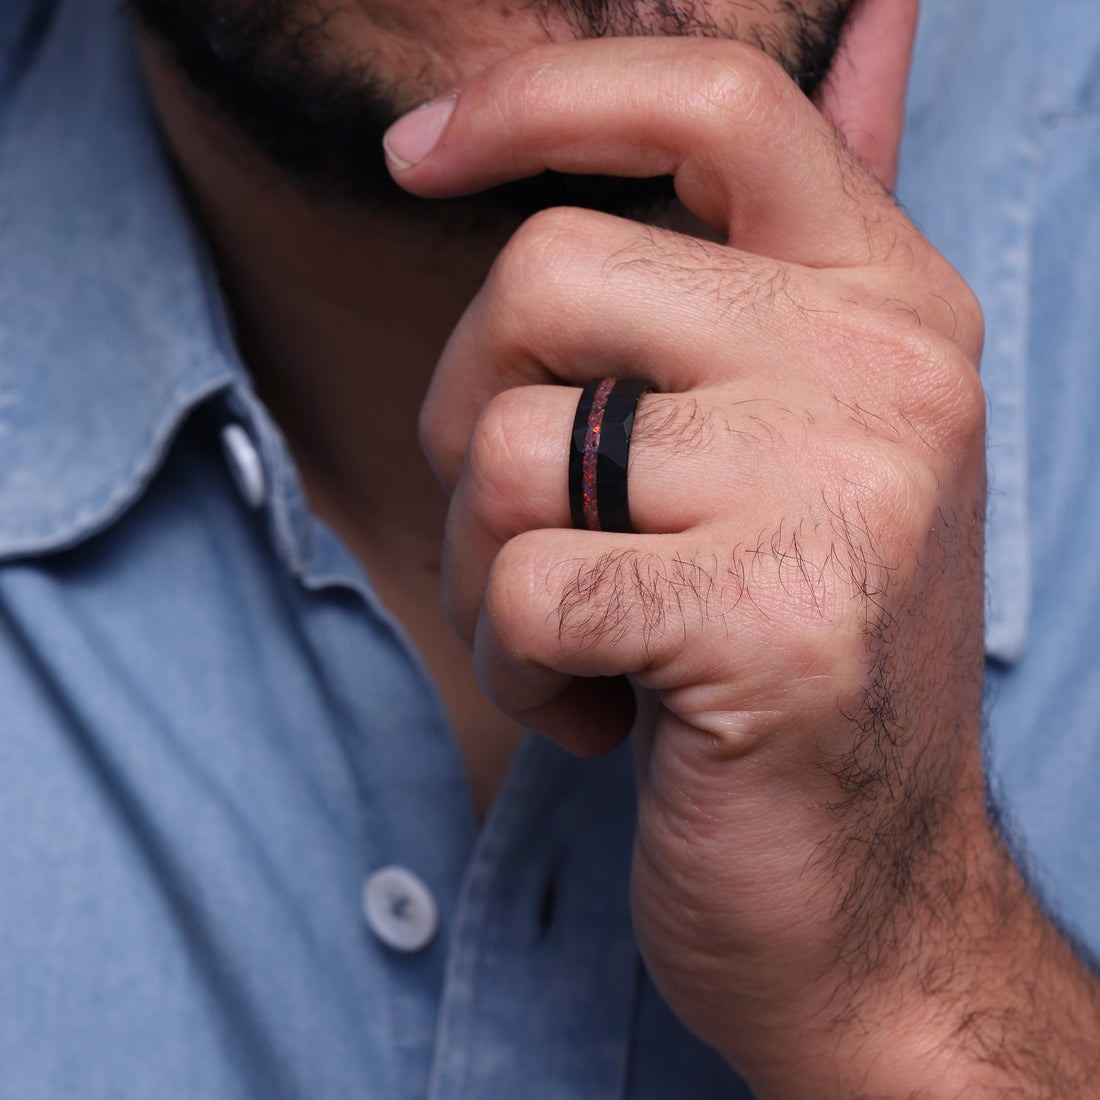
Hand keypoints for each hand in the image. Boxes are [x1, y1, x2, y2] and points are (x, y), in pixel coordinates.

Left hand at [386, 16, 1099, 1096]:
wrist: (868, 896)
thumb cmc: (790, 662)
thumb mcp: (810, 444)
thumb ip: (792, 259)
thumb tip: (877, 13)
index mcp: (887, 304)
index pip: (711, 106)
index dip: (538, 98)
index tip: (418, 152)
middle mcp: (884, 374)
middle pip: (543, 282)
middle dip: (473, 416)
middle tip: (533, 528)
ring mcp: (838, 496)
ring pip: (508, 451)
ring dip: (487, 567)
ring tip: (575, 640)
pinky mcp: (765, 627)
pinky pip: (525, 587)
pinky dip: (514, 665)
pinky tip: (596, 713)